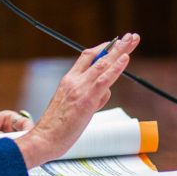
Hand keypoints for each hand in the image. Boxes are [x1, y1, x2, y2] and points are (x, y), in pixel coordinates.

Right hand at [14, 33, 139, 168]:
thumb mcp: (71, 107)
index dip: (102, 48)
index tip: (114, 43)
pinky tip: (125, 58)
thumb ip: (89, 97)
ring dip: (120, 50)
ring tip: (132, 39)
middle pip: (98, 57)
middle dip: (116, 45)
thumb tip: (104, 94)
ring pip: (103, 64)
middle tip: (130, 36)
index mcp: (68, 81)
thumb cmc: (56, 128)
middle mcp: (74, 81)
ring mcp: (80, 89)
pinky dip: (115, 68)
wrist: (44, 139)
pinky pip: (104, 80)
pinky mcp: (86, 100)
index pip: (86, 57)